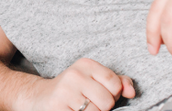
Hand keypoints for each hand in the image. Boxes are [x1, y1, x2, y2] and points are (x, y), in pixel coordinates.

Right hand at [16, 58, 134, 110]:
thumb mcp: (94, 80)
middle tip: (89, 103)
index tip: (100, 93)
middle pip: (107, 101)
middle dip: (103, 107)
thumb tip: (131, 92)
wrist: (39, 97)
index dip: (113, 94)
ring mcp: (65, 92)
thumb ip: (118, 82)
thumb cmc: (73, 90)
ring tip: (80, 108)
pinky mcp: (57, 107)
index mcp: (86, 64)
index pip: (115, 84)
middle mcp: (74, 75)